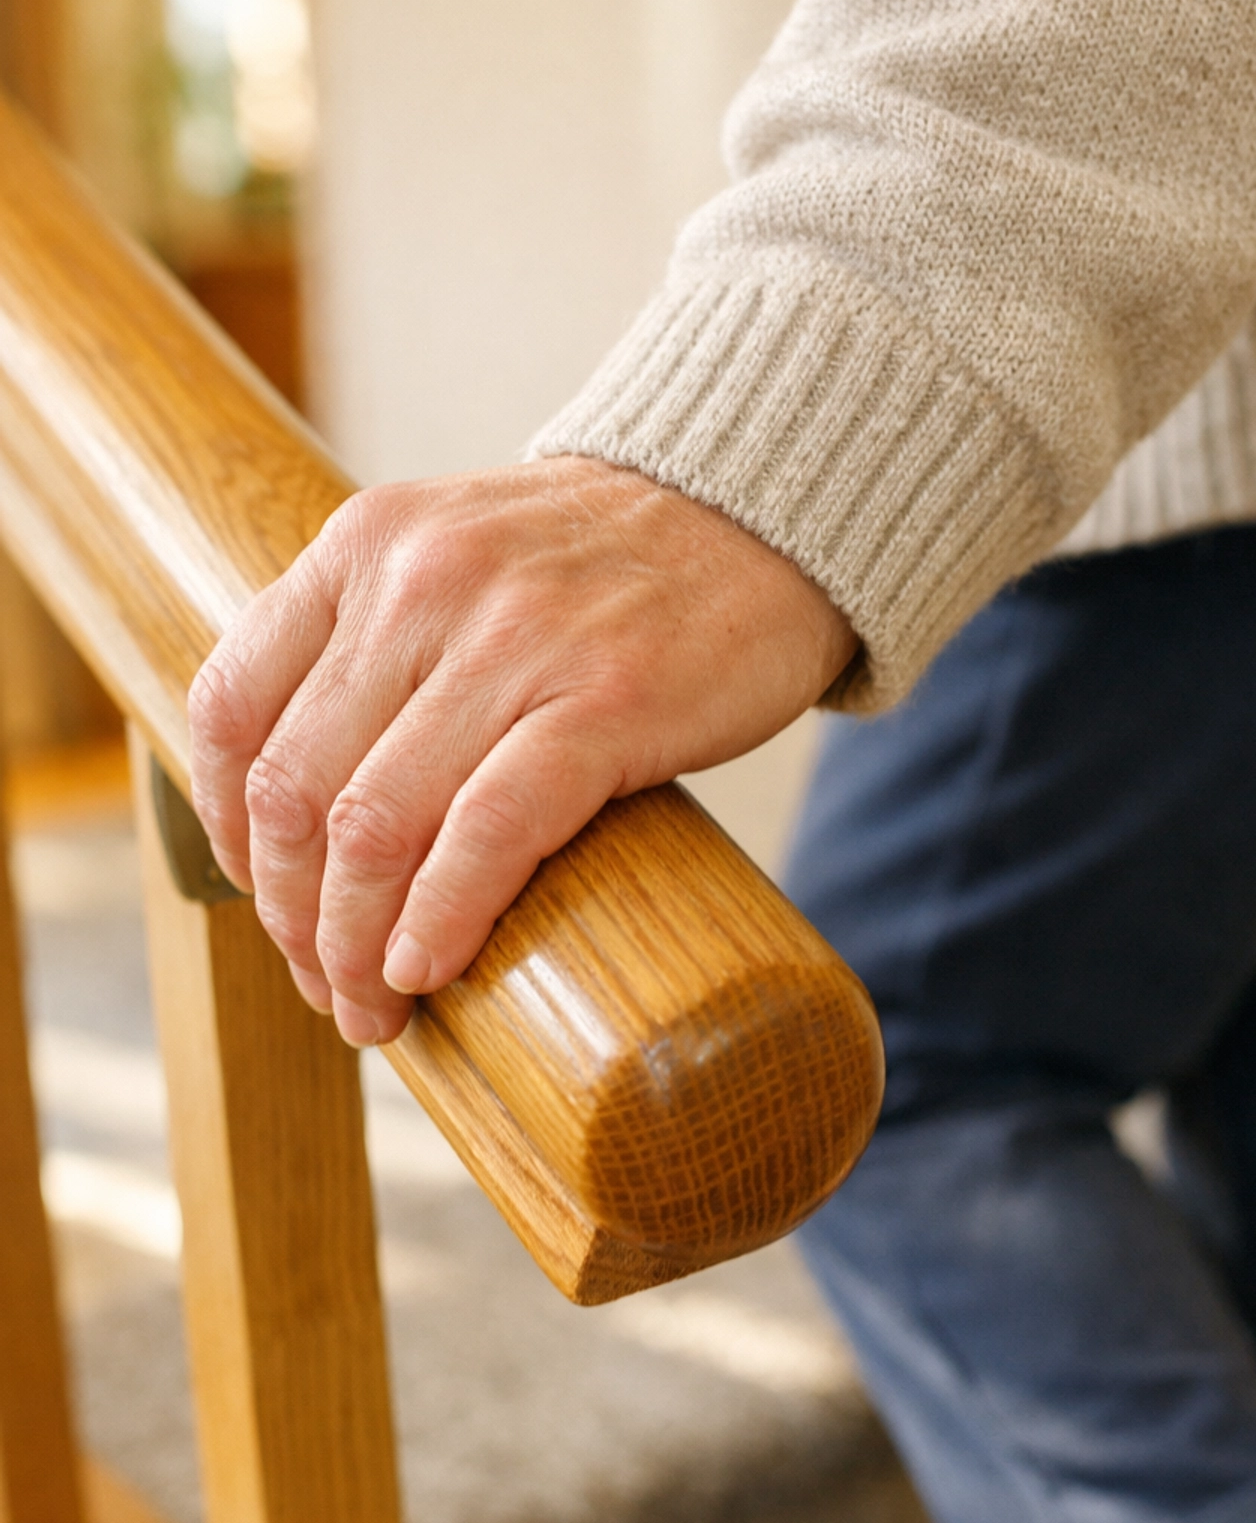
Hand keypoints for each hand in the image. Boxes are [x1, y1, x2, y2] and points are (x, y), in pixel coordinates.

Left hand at [188, 458, 855, 1045]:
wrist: (758, 514)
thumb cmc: (604, 570)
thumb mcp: (454, 559)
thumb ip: (374, 644)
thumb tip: (301, 813)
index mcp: (365, 547)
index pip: (232, 710)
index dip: (230, 834)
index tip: (267, 901)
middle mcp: (421, 584)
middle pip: (296, 790)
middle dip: (296, 920)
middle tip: (330, 987)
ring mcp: (514, 641)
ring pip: (375, 825)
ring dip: (357, 945)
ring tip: (377, 1008)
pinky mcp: (606, 702)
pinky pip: (488, 832)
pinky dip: (442, 918)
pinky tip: (428, 969)